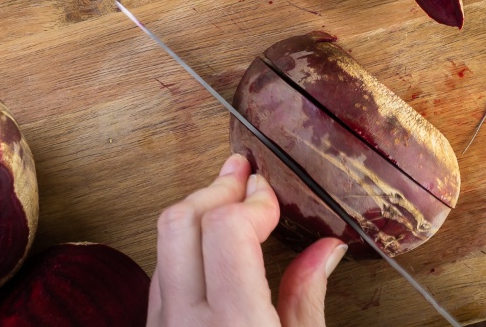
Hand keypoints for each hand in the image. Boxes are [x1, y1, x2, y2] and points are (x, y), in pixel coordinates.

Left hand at [147, 153, 347, 326]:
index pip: (227, 229)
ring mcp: (163, 325)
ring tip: (229, 200)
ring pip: (164, 243)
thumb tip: (325, 248)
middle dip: (215, 189)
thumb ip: (306, 301)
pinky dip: (186, 246)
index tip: (269, 193)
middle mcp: (187, 321)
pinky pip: (160, 273)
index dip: (253, 200)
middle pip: (180, 222)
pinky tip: (212, 246)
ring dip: (197, 214)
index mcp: (235, 325)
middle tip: (242, 174)